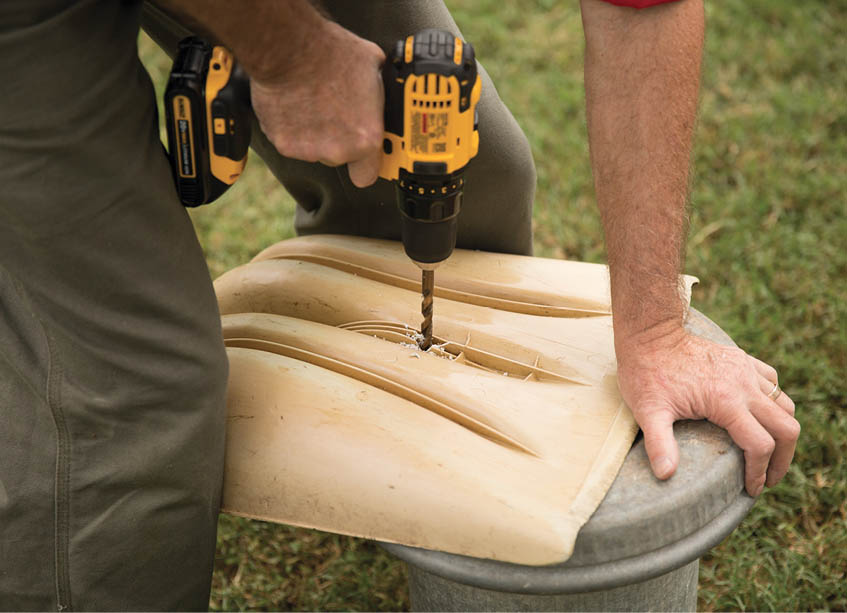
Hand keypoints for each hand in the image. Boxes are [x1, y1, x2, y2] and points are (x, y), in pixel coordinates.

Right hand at [249, 20, 384, 186]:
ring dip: (314, 134)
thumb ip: (378, 92)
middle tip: (333, 112)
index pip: (367, 175)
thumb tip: (379, 88)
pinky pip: (290, 141)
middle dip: (337, 140)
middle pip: (339, 158)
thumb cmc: (331, 53)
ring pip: (314, 150)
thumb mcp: (373, 67)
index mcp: (365, 138)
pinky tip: (293, 104)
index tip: (362, 154)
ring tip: (312, 103)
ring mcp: (308, 150)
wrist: (288, 47)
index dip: (364, 164)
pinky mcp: (282, 143)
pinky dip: (290, 127)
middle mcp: (337, 151)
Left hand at [615, 324, 798, 496]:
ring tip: (768, 453)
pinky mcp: (742, 359)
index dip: (759, 473)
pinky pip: (773, 382)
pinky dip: (775, 403)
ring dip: (782, 432)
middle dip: (782, 459)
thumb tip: (665, 475)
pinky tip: (760, 416)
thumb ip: (659, 444)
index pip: (760, 446)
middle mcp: (743, 385)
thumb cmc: (646, 373)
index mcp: (725, 401)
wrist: (649, 335)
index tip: (751, 489)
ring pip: (785, 405)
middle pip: (786, 428)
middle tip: (769, 478)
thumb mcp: (647, 411)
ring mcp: (745, 370)